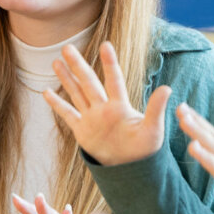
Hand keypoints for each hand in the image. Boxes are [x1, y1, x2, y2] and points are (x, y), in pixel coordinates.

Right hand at [47, 41, 170, 165]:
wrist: (132, 169)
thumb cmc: (146, 149)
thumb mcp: (153, 129)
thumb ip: (156, 109)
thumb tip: (168, 89)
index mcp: (120, 106)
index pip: (113, 80)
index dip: (109, 64)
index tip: (105, 45)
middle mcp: (104, 108)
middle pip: (88, 82)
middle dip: (78, 65)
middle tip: (67, 47)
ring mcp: (91, 118)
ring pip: (76, 93)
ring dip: (66, 78)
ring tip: (56, 62)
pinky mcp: (82, 131)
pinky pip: (67, 114)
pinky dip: (57, 104)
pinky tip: (46, 91)